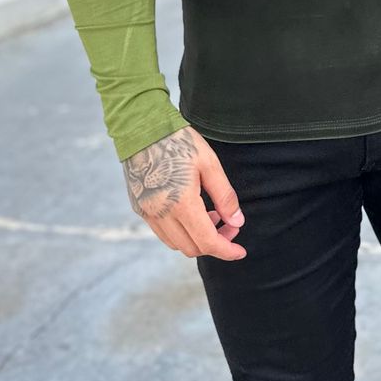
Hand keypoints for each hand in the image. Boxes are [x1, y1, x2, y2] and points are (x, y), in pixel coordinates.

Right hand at [122, 125, 246, 261]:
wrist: (141, 128)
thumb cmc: (178, 141)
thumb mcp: (209, 163)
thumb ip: (225, 196)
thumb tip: (237, 222)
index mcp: (181, 204)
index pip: (207, 242)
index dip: (227, 250)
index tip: (241, 251)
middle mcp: (161, 214)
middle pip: (192, 248)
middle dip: (215, 243)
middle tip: (230, 223)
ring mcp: (147, 213)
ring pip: (176, 243)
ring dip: (197, 238)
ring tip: (211, 215)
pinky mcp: (139, 208)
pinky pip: (163, 232)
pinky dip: (181, 231)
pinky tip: (192, 212)